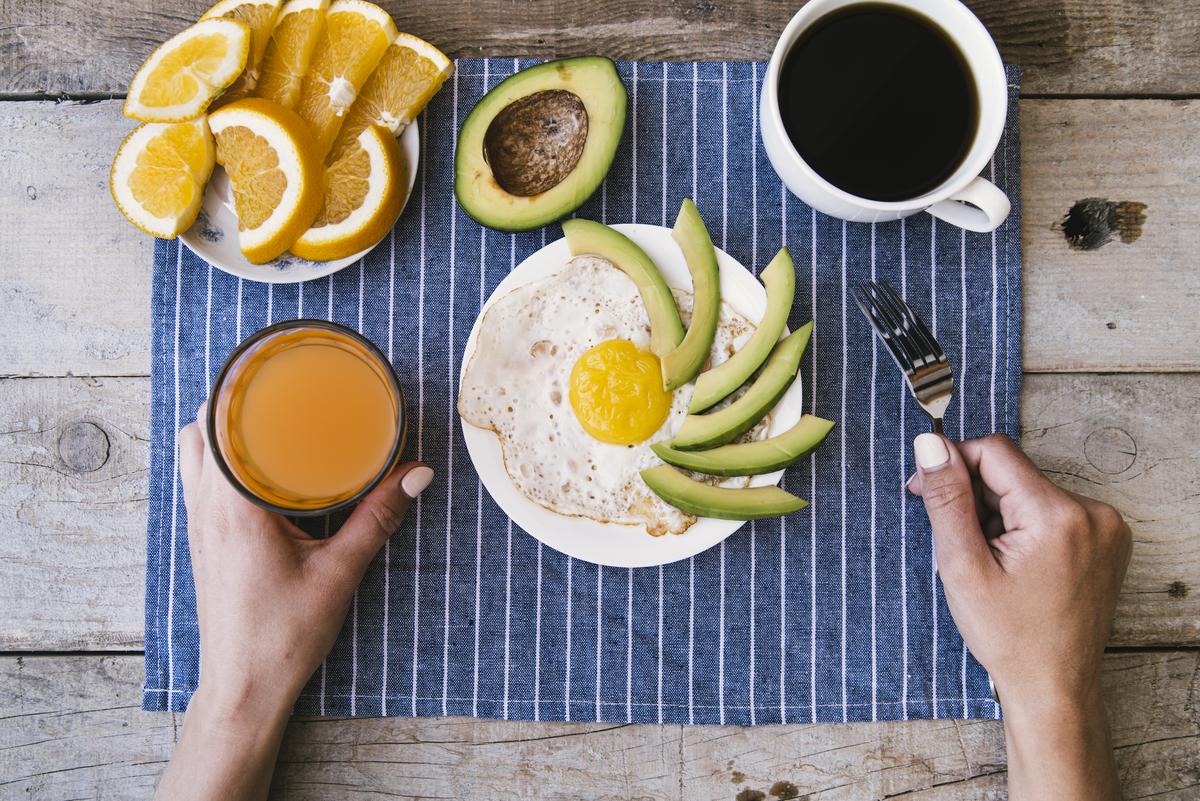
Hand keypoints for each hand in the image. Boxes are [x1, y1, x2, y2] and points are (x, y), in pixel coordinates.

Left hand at [155, 406, 431, 800]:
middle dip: (231, 397)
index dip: (236, 385)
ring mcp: (198, 524)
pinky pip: (199, 479)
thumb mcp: (340, 572)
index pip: (217, 424)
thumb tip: (417, 472)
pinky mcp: (204, 540)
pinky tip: (258, 463)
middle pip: (198, 428)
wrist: (244, 688)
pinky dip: (218, 456)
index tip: (270, 363)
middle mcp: (205, 508)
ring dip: (221, 427)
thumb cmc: (282, 636)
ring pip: (192, 452)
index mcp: (232, 506)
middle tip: (278, 383)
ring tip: (267, 415)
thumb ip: (378, 516)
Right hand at [909, 433, 1130, 800]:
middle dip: (976, 498)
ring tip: (990, 560)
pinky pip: (1051, 509)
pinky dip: (1023, 525)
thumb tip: (930, 444)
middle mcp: (1092, 511)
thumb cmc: (1009, 636)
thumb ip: (947, 498)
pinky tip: (1015, 562)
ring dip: (998, 513)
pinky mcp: (1106, 538)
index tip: (925, 493)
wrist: (1054, 686)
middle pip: (1012, 472)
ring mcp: (1105, 526)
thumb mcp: (963, 565)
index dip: (952, 466)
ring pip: (1029, 490)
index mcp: (1057, 514)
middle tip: (960, 544)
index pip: (994, 452)